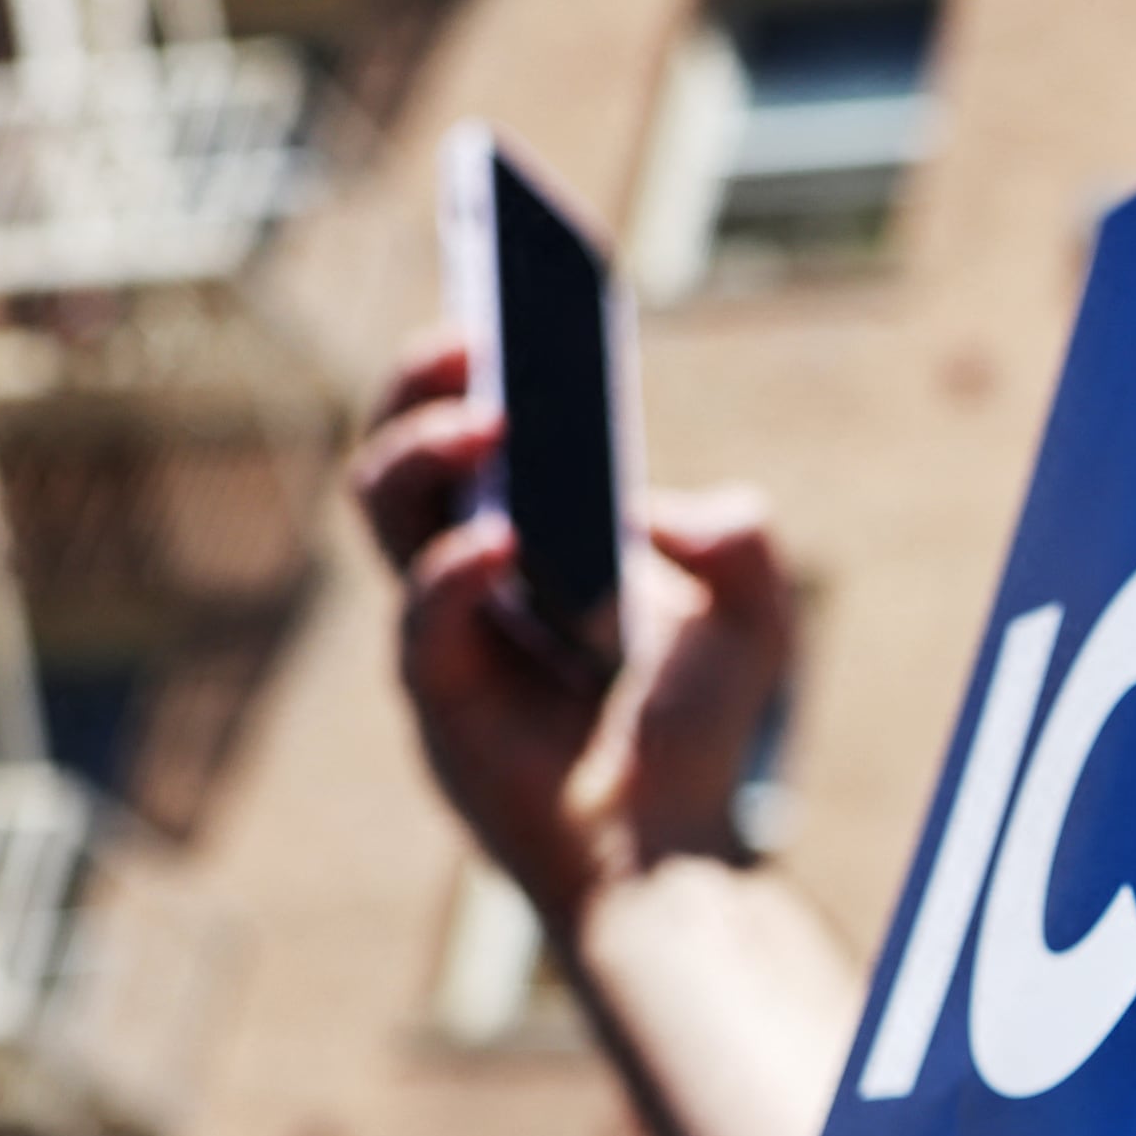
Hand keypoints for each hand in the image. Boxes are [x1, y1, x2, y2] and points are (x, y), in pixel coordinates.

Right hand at [346, 331, 792, 925]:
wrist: (676, 857)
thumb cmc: (696, 736)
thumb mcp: (753, 613)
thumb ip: (740, 539)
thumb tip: (673, 508)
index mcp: (522, 528)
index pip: (466, 418)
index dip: (466, 350)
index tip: (497, 278)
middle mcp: (464, 569)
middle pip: (399, 443)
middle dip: (420, 377)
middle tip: (469, 331)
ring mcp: (440, 634)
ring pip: (382, 508)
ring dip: (426, 446)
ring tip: (494, 414)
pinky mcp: (439, 705)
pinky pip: (421, 620)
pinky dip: (459, 570)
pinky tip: (512, 546)